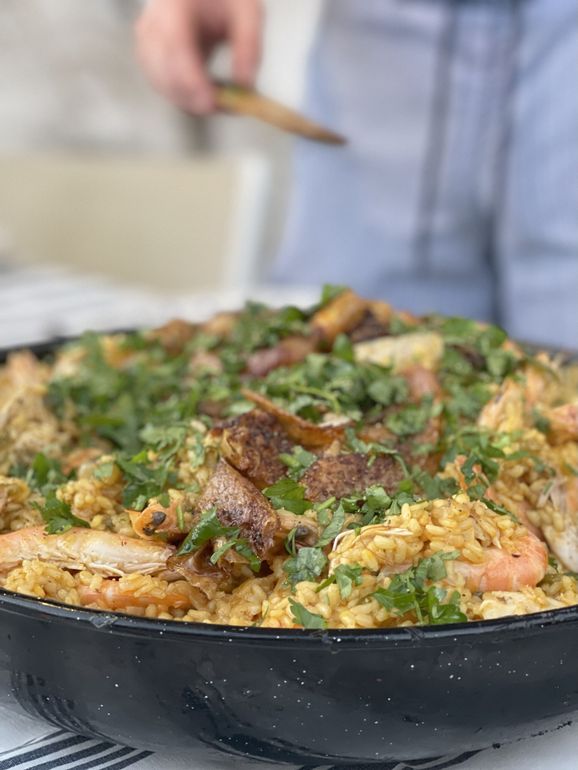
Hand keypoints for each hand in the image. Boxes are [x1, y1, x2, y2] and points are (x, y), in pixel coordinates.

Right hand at [135, 0, 262, 113]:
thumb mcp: (246, 12)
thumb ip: (249, 46)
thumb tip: (245, 85)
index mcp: (173, 4)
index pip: (175, 46)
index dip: (190, 79)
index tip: (211, 103)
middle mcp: (153, 22)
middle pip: (163, 71)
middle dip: (193, 97)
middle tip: (227, 107)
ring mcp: (147, 41)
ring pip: (161, 84)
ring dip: (191, 100)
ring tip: (222, 99)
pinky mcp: (150, 57)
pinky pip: (163, 86)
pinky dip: (185, 97)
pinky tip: (207, 94)